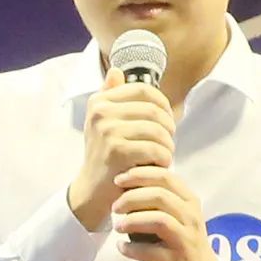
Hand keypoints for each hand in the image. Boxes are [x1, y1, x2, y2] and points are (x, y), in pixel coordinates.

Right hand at [68, 68, 175, 230]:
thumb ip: (110, 96)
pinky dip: (164, 158)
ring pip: (157, 129)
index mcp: (99, 101)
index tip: (167, 120)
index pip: (143, 90)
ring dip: (168, 145)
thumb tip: (116, 70)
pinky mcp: (117, 151)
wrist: (91, 190)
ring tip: (164, 155)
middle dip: (168, 127)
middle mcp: (101, 112)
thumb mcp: (102, 122)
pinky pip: (155, 148)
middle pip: (153, 110)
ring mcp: (107, 131)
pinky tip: (160, 165)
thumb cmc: (103, 155)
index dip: (162, 103)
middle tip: (169, 141)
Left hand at [111, 165, 217, 260]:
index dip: (140, 175)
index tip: (118, 180)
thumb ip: (159, 197)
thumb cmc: (181, 240)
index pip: (166, 177)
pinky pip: (151, 252)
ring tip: (118, 226)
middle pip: (160, 196)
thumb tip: (127, 181)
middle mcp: (191, 217)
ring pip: (158, 220)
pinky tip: (121, 247)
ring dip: (132, 221)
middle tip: (115, 206)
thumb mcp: (177, 214)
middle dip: (132, 197)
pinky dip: (132, 248)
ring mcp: (186, 240)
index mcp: (190, 201)